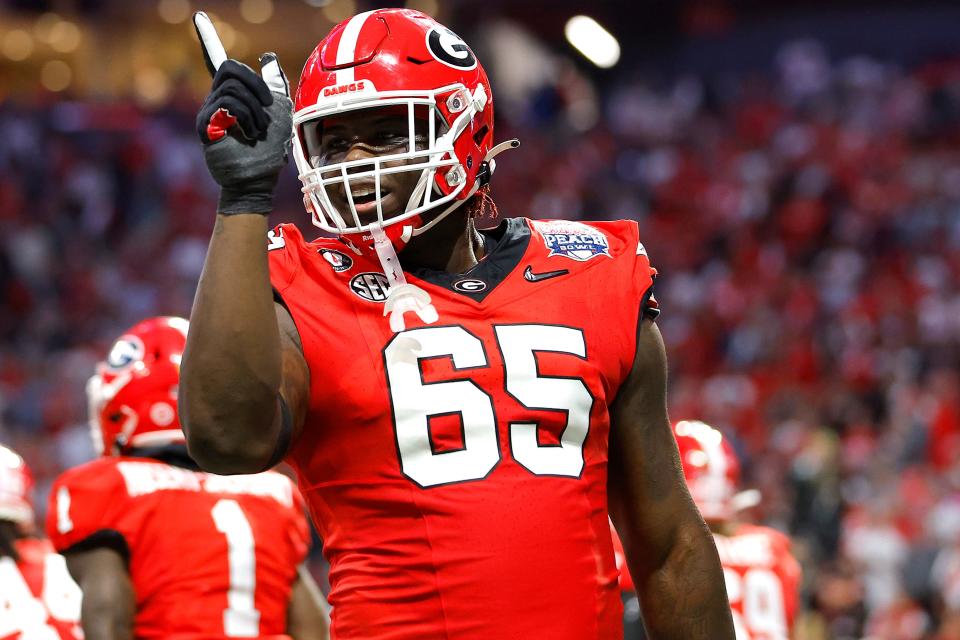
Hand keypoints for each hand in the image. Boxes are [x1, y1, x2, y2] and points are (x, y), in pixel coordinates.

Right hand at [194, 11, 292, 214]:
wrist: (258, 179)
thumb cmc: (268, 151)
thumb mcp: (279, 113)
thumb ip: (274, 87)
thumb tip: (268, 59)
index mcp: (234, 95)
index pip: (219, 63)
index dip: (208, 40)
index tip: (199, 18)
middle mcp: (217, 100)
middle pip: (231, 68)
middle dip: (256, 85)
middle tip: (268, 107)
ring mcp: (210, 112)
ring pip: (232, 87)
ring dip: (255, 108)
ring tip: (258, 129)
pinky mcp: (206, 124)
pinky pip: (226, 103)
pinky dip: (246, 117)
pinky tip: (248, 133)